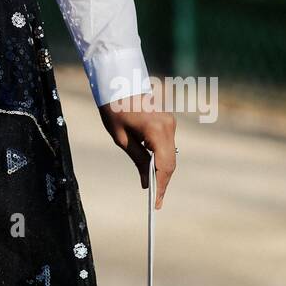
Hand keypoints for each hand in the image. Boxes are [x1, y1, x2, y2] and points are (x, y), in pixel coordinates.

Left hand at [98, 88, 176, 208]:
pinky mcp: (168, 120)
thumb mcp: (121, 138)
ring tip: (152, 186)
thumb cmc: (115, 108)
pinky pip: (167, 144)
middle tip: (154, 199)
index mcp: (156, 130)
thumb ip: (137, 160)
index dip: (161, 186)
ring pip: (170, 154)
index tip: (155, 203)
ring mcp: (170, 122)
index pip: (164, 166)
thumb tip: (146, 183)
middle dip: (163, 181)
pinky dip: (161, 157)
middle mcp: (168, 126)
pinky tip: (151, 167)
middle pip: (170, 162)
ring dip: (162, 169)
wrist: (118, 82)